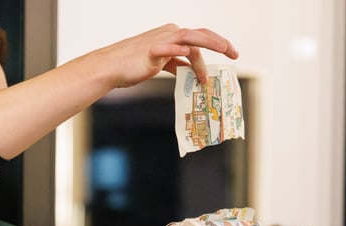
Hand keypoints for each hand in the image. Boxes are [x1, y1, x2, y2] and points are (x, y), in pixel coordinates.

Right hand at [96, 24, 238, 88]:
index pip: (200, 37)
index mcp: (172, 35)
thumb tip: (187, 69)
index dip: (217, 43)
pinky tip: (188, 54)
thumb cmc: (133, 65)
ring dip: (208, 43)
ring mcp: (160, 41)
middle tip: (234, 54)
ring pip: (189, 38)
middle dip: (219, 43)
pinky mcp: (150, 52)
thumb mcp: (160, 63)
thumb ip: (174, 63)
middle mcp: (169, 34)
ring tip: (223, 50)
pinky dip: (178, 51)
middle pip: (200, 35)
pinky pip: (166, 49)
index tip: (230, 53)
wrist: (111, 67)